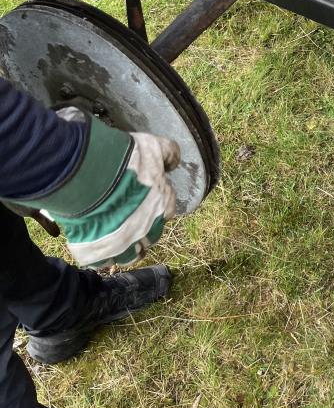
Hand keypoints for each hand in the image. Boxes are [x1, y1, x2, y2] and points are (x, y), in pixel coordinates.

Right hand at [8, 108, 178, 267]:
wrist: (86, 173)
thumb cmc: (122, 158)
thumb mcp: (152, 146)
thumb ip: (169, 153)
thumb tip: (174, 162)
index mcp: (163, 203)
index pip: (167, 211)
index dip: (157, 206)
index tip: (146, 201)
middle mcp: (148, 227)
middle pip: (152, 236)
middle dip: (145, 230)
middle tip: (130, 220)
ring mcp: (124, 243)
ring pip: (132, 255)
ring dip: (127, 248)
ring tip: (115, 239)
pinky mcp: (99, 252)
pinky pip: (104, 261)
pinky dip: (101, 256)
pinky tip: (96, 244)